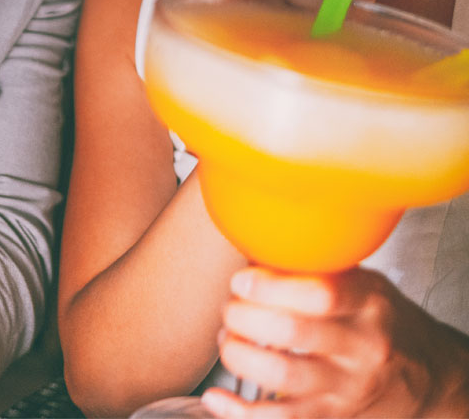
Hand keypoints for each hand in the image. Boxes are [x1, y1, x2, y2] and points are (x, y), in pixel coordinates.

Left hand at [201, 266, 468, 417]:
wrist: (425, 373)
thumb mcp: (363, 280)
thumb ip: (318, 266)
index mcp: (369, 302)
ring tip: (226, 339)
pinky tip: (217, 399)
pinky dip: (243, 414)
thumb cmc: (380, 316)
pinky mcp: (334, 416)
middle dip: (245, 318)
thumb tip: (256, 240)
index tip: (241, 279)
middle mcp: (361, 346)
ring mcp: (348, 386)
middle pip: (294, 333)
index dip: (271, 286)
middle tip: (229, 308)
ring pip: (284, 378)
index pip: (321, 294)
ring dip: (240, 356)